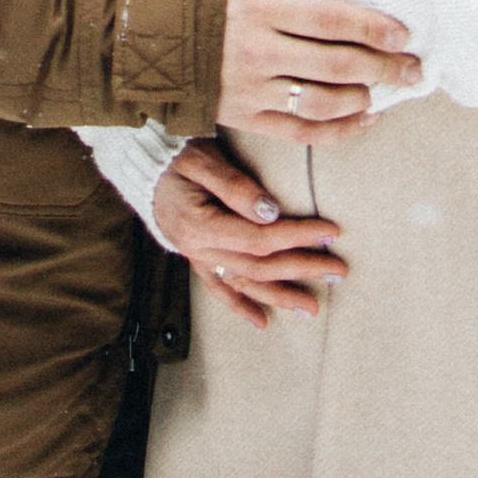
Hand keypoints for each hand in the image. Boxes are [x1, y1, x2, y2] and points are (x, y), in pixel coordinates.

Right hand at [156, 137, 347, 324]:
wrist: (138, 162)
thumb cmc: (172, 154)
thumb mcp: (202, 160)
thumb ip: (235, 186)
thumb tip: (272, 211)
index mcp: (202, 226)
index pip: (261, 239)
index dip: (298, 237)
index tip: (331, 232)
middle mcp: (199, 249)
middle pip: (259, 266)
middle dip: (302, 270)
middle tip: (339, 271)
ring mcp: (196, 258)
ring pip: (244, 284)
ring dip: (280, 297)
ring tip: (313, 308)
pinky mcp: (195, 258)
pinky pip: (219, 289)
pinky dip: (241, 307)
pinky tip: (262, 323)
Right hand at [216, 0, 418, 139]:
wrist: (153, 29)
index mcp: (263, 7)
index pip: (332, 20)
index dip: (373, 28)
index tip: (403, 34)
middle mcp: (259, 51)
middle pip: (336, 64)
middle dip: (383, 68)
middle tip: (414, 70)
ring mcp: (251, 89)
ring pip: (322, 103)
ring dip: (362, 99)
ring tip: (386, 92)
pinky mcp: (244, 118)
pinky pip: (300, 132)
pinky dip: (337, 131)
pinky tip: (362, 120)